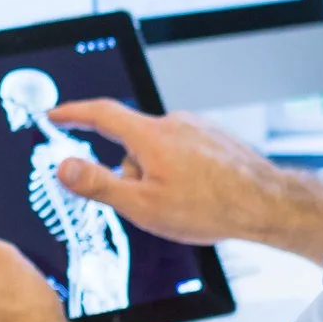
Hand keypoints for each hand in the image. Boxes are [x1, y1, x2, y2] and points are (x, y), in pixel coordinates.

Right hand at [47, 100, 322, 262]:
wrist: (266, 204)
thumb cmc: (210, 207)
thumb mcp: (142, 205)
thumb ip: (98, 184)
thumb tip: (64, 166)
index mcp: (150, 136)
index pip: (100, 114)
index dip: (73, 113)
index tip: (56, 115)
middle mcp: (174, 123)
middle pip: (132, 144)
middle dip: (131, 174)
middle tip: (149, 205)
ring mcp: (197, 128)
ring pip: (159, 152)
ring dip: (159, 176)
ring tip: (183, 205)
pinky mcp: (215, 138)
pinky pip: (183, 153)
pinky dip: (182, 173)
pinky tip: (199, 196)